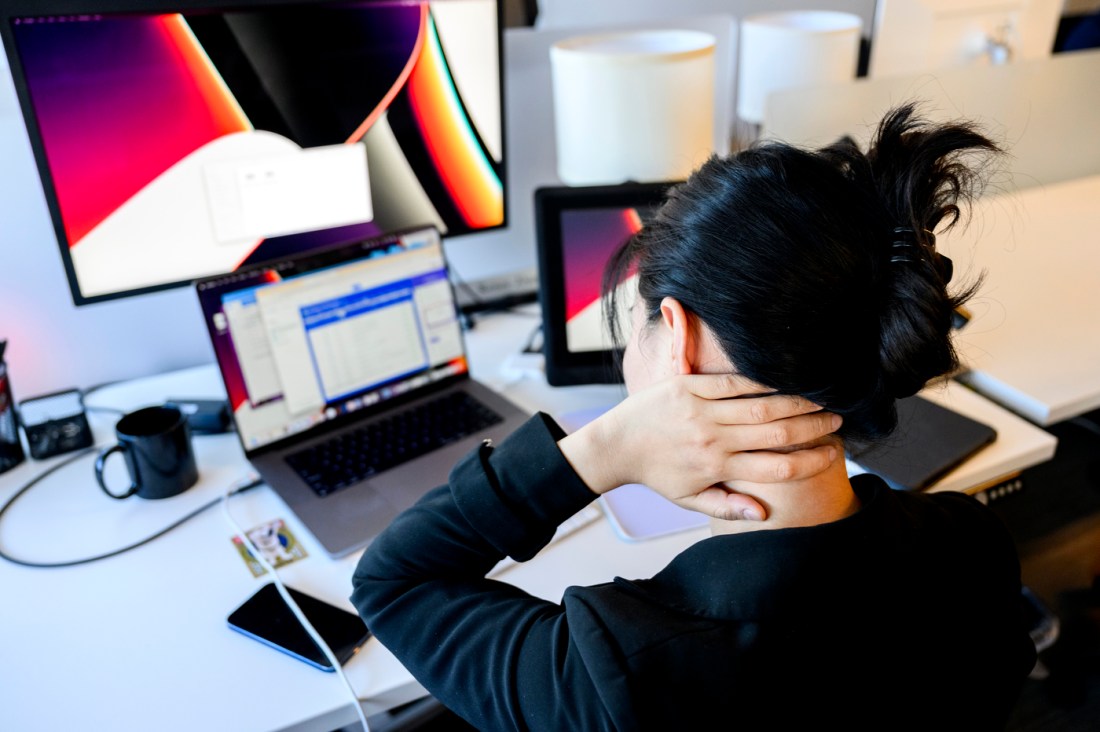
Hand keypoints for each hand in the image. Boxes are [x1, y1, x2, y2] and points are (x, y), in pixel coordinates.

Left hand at [557, 373, 840, 520]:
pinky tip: (784, 379)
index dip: (811, 461)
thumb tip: (764, 514)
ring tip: (821, 399)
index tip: (833, 454)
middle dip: (812, 427)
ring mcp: (699, 410)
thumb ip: (728, 507)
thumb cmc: (657, 474)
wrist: (616, 445)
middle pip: (776, 433)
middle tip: (836, 420)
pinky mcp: (688, 386)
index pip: (776, 468)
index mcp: (716, 468)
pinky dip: (761, 380)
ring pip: (760, 405)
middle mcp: (712, 439)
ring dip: (796, 401)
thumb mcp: (690, 499)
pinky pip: (732, 381)